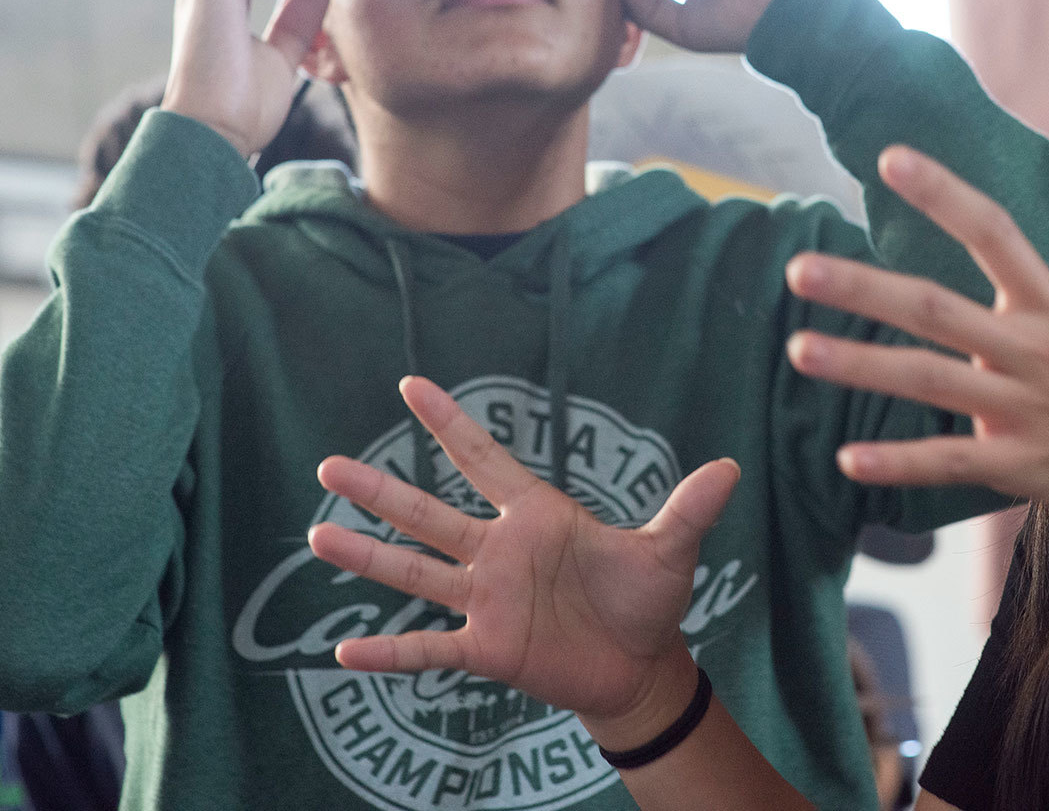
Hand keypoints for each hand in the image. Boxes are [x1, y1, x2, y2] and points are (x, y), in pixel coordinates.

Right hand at [307, 376, 740, 736]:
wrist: (642, 666)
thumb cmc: (648, 600)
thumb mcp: (671, 550)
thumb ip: (690, 509)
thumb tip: (731, 468)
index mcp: (536, 516)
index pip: (484, 459)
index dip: (449, 424)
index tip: (410, 383)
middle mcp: (499, 553)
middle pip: (429, 514)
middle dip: (381, 490)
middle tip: (327, 464)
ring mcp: (488, 601)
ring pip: (415, 572)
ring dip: (368, 556)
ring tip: (317, 533)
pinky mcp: (488, 649)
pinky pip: (429, 650)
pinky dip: (389, 654)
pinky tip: (341, 654)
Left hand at [783, 147, 1048, 551]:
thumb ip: (1033, 330)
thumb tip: (985, 341)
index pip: (991, 231)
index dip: (940, 191)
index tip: (888, 157)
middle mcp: (1034, 349)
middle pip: (933, 307)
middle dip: (862, 288)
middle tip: (798, 271)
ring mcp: (1027, 408)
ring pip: (927, 380)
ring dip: (858, 365)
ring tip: (798, 351)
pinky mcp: (1028, 467)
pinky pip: (950, 462)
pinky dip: (896, 464)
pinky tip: (847, 461)